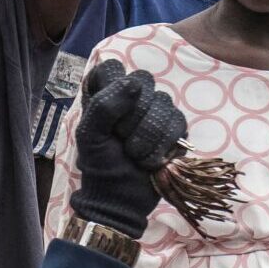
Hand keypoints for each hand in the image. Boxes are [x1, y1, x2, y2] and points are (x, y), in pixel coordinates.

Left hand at [69, 61, 187, 237]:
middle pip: (143, 81)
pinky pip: (179, 122)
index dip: (112, 89)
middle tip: (120, 139)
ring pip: (164, 102)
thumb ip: (104, 106)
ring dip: (147, 136)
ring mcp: (156, 112)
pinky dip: (163, 145)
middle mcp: (132, 98)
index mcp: (105, 94)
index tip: (108, 116)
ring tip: (134, 154)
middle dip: (132, 116)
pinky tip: (151, 159)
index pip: (111, 68)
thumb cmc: (100, 165)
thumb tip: (134, 83)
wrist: (121, 199)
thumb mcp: (90, 135)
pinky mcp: (175, 129)